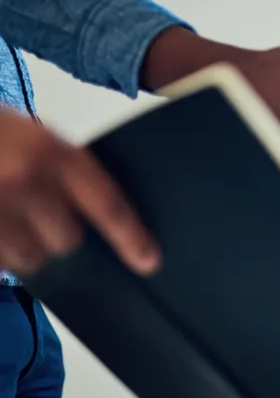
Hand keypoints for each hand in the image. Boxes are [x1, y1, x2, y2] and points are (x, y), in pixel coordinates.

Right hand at [0, 108, 158, 275]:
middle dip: (58, 236)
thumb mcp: (31, 136)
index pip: (107, 204)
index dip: (131, 237)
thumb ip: (65, 170)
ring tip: (3, 215)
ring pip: (28, 259)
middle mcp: (23, 181)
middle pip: (67, 241)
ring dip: (22, 248)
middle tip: (38, 215)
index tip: (148, 261)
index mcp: (51, 152)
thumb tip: (99, 220)